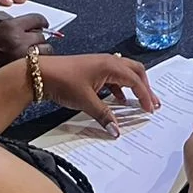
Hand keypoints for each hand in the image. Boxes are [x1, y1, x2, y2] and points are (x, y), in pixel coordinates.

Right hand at [0, 13, 50, 77]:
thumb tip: (25, 26)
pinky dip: (37, 64)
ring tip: (33, 54)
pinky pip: (38, 66)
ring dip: (41, 52)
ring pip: (45, 52)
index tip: (43, 24)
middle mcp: (19, 42)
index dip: (41, 21)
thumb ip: (10, 25)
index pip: (37, 19)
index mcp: (10, 28)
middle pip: (42, 36)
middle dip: (39, 38)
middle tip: (33, 40)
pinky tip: (30, 64)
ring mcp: (21, 59)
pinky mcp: (21, 73)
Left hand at [38, 54, 158, 136]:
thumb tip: (117, 131)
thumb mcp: (85, 101)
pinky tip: (118, 100)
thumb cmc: (64, 82)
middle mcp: (109, 61)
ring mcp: (100, 64)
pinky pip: (113, 77)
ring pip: (125, 73)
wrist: (40, 74)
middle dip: (145, 87)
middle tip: (152, 103)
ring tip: (139, 102)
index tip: (151, 109)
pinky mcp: (92, 69)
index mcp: (111, 65)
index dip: (145, 95)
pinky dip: (120, 88)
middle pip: (136, 71)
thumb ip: (103, 115)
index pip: (136, 80)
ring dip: (134, 86)